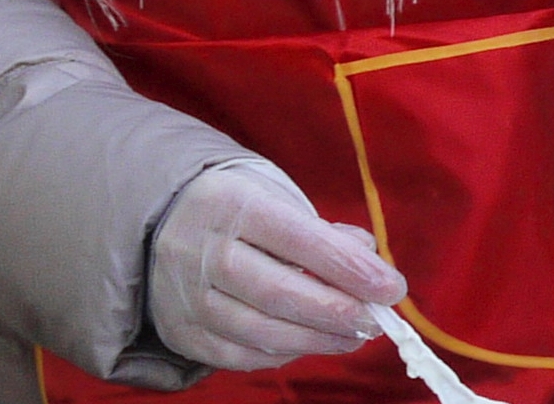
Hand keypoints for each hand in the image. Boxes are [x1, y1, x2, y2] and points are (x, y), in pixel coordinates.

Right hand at [146, 161, 403, 371]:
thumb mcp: (279, 199)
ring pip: (259, 329)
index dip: (349, 268)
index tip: (391, 288)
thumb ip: (324, 232)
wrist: (162, 222)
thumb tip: (368, 265)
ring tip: (355, 337)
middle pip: (278, 292)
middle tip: (375, 321)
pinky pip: (236, 354)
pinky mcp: (181, 331)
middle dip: (336, 311)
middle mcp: (203, 251)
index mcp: (234, 204)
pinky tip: (312, 344)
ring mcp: (187, 295)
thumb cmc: (242, 210)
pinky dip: (282, 354)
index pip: (300, 239)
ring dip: (316, 339)